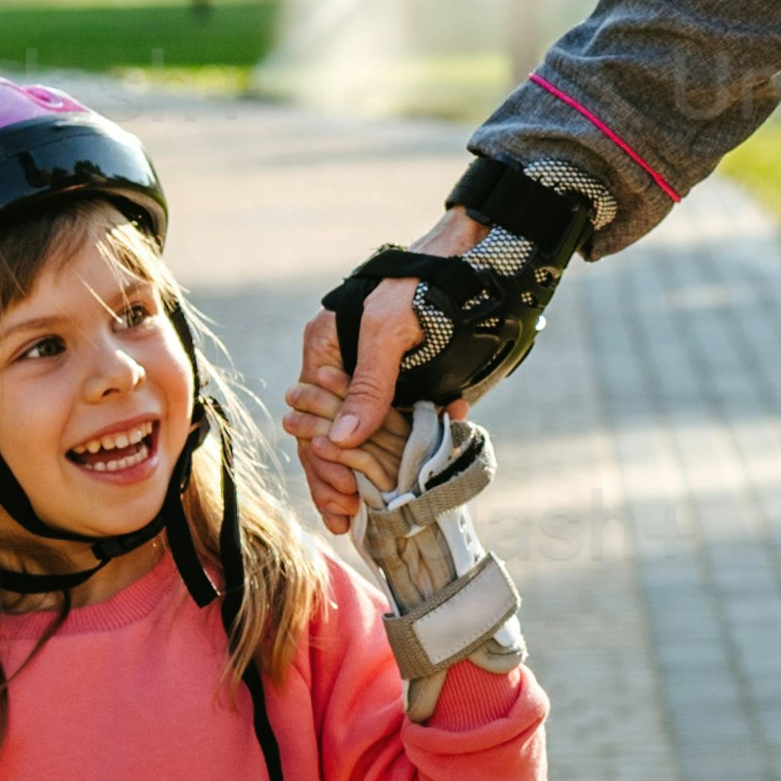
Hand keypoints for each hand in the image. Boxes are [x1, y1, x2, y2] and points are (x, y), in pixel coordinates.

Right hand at [285, 215, 483, 527]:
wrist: (469, 261)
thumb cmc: (420, 285)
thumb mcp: (387, 330)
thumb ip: (368, 383)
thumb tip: (345, 439)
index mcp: (325, 350)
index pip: (311, 420)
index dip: (321, 464)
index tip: (338, 499)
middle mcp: (344, 367)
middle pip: (330, 434)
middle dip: (335, 479)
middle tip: (345, 519)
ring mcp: (374, 377)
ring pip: (361, 435)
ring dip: (363, 474)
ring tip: (364, 510)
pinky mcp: (405, 382)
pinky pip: (396, 422)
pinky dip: (402, 448)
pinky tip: (411, 473)